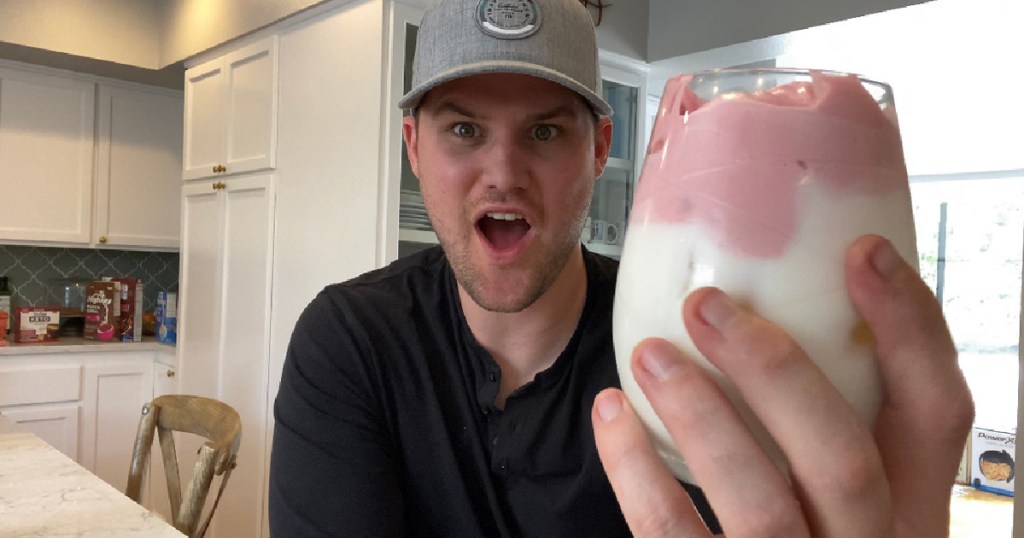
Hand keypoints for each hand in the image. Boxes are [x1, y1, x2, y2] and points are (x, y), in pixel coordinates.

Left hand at [593, 234, 973, 535]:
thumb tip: (770, 304)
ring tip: (650, 353)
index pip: (937, 414)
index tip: (862, 254)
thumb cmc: (794, 530)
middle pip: (844, 458)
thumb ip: (826, 424)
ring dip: (699, 415)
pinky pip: (673, 532)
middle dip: (774, 371)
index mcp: (907, 509)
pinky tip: (613, 413)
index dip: (910, 329)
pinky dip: (636, 469)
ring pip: (760, 503)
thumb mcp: (837, 493)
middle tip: (706, 305)